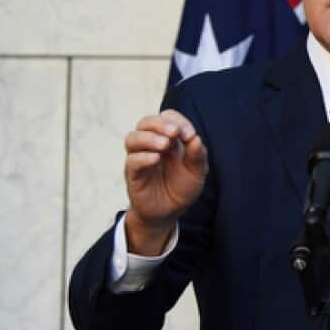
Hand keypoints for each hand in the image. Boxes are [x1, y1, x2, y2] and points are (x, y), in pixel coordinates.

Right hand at [122, 110, 207, 255]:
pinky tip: (156, 159)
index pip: (166, 118)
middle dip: (159, 123)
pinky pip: (132, 161)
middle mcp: (151, 145)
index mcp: (169, 139)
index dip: (177, 121)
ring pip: (133, 138)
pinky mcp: (133, 174)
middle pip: (146, 122)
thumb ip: (197, 155)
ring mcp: (140, 158)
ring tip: (164, 145)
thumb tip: (195, 138)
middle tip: (174, 132)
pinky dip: (143, 157)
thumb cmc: (182, 187)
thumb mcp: (197, 172)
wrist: (170, 211)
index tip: (189, 134)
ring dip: (149, 138)